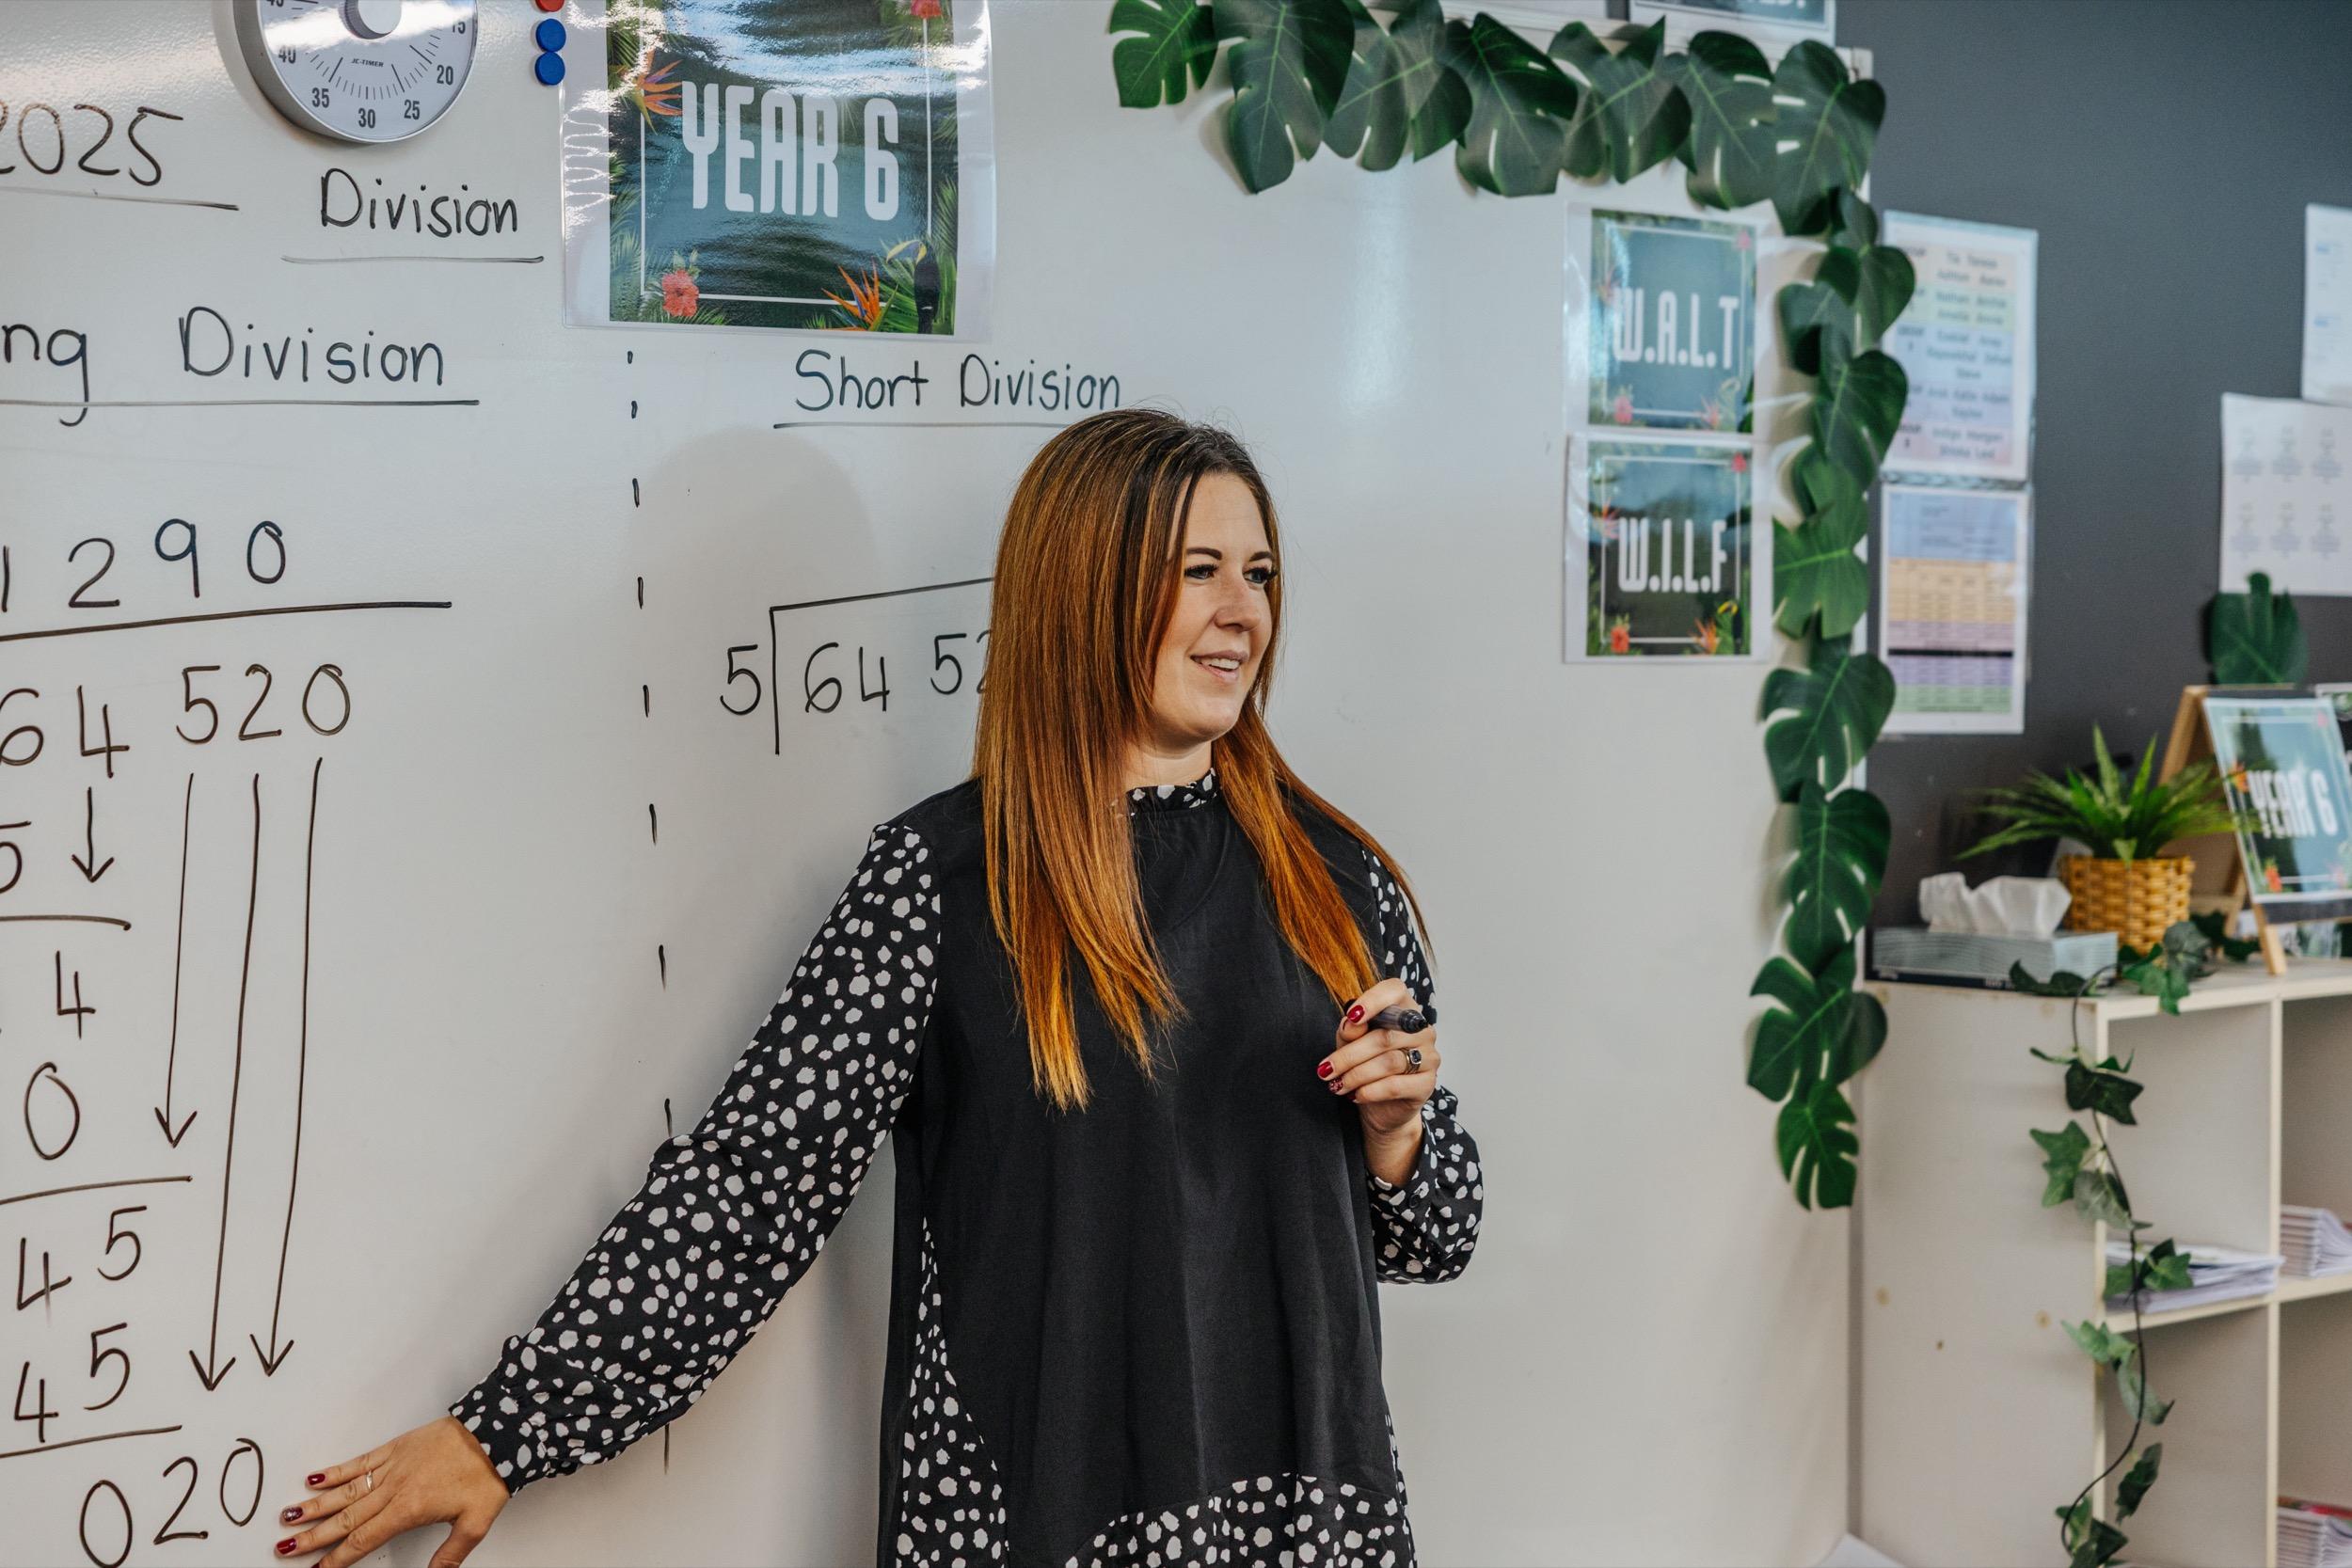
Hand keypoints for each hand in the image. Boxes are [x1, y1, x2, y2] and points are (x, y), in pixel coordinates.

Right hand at [275, 1415, 506, 1566]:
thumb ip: (449, 1555)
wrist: (497, 1432)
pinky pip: (360, 1463)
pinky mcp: (396, 1448)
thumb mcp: (475, 1523)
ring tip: (287, 1516)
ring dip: (315, 1505)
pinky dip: (336, 1471)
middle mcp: (394, 1489)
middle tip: (285, 1548)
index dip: (337, 1559)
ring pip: (346, 1491)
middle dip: (313, 1536)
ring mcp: (392, 1466)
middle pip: (346, 1518)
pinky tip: (315, 1478)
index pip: (363, 1541)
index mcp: (409, 1510)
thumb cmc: (487, 1475)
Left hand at [1323, 976, 1439, 1145]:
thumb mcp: (1350, 1043)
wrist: (1382, 1105)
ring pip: (1389, 1062)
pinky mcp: (1427, 1084)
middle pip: (1385, 1036)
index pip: (1395, 991)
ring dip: (1357, 1075)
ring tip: (1338, 1085)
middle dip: (1349, 1055)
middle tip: (1326, 1069)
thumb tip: (1351, 1023)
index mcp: (1403, 1009)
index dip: (1373, 1001)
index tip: (1351, 1017)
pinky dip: (1370, 1091)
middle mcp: (1422, 1030)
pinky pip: (1395, 1085)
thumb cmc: (1366, 1065)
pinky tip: (1357, 1095)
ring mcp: (1429, 1056)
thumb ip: (1350, 1030)